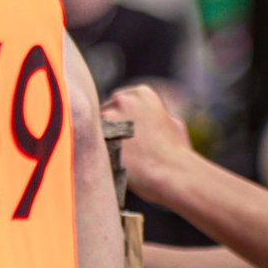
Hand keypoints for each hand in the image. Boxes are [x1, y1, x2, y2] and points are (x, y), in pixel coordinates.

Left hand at [103, 82, 195, 207]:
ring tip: (119, 157)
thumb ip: (154, 114)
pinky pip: (90, 140)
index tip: (129, 136)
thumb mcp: (173, 123)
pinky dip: (96, 150)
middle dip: (110, 127)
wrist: (172, 174)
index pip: (119, 102)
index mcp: (141, 93)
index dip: (121, 120)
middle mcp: (122, 99)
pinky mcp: (98, 133)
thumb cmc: (177, 153)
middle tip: (123, 148)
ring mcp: (108, 115)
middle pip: (105, 111)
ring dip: (101, 138)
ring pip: (95, 126)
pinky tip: (109, 161)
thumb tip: (147, 115)